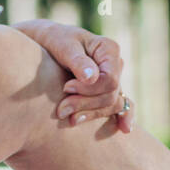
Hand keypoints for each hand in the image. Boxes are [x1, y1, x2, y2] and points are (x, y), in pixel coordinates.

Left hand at [13, 19, 132, 132]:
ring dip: (92, 114)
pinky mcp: (106, 91)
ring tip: (70, 120)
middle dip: (85, 104)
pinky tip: (124, 129)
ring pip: (112, 105)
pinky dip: (124, 117)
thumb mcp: (62, 45)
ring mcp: (113, 80)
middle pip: (111, 95)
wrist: (44, 44)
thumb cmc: (53, 40)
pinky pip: (122, 106)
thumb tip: (92, 78)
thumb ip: (77, 61)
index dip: (89, 90)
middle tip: (60, 110)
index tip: (66, 88)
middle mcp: (115, 65)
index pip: (110, 80)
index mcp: (108, 49)